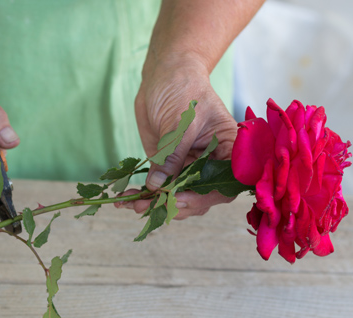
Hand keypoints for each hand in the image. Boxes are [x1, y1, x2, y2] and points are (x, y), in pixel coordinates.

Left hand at [117, 59, 236, 218]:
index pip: (224, 184)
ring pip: (178, 197)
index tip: (178, 198)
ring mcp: (189, 167)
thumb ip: (172, 155)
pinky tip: (127, 200)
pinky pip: (160, 188)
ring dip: (156, 204)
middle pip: (200, 197)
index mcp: (228, 150)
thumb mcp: (180, 121)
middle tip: (150, 204)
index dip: (204, 197)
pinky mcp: (168, 167)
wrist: (164, 76)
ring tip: (134, 204)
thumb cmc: (183, 89)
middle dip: (174, 204)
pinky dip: (145, 196)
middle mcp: (211, 163)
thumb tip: (158, 187)